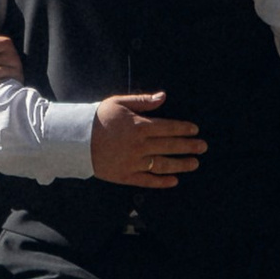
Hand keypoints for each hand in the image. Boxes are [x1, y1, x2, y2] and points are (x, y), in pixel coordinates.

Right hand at [90, 90, 207, 188]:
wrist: (75, 139)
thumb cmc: (98, 118)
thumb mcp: (119, 103)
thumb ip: (143, 101)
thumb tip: (164, 96)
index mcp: (138, 126)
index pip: (167, 127)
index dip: (183, 129)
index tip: (195, 130)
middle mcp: (139, 145)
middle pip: (169, 146)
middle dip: (188, 146)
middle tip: (203, 147)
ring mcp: (132, 162)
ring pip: (162, 165)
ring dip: (180, 164)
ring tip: (194, 164)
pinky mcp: (125, 175)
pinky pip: (147, 180)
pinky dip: (161, 182)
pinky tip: (174, 181)